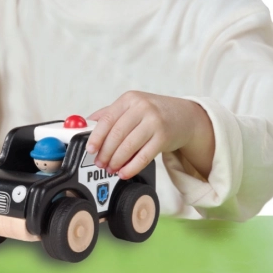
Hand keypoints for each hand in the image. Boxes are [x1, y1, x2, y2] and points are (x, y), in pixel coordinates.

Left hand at [86, 91, 214, 179]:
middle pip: (117, 134)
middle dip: (105, 152)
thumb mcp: (133, 106)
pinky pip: (143, 157)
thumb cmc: (154, 112)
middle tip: (100, 163)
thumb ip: (110, 114)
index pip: (107, 119)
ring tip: (110, 168)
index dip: (96, 137)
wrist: (185, 116)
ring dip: (116, 161)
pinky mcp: (164, 137)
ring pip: (129, 146)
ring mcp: (154, 122)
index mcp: (130, 99)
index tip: (89, 149)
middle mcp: (142, 107)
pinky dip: (131, 168)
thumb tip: (86, 124)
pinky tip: (124, 173)